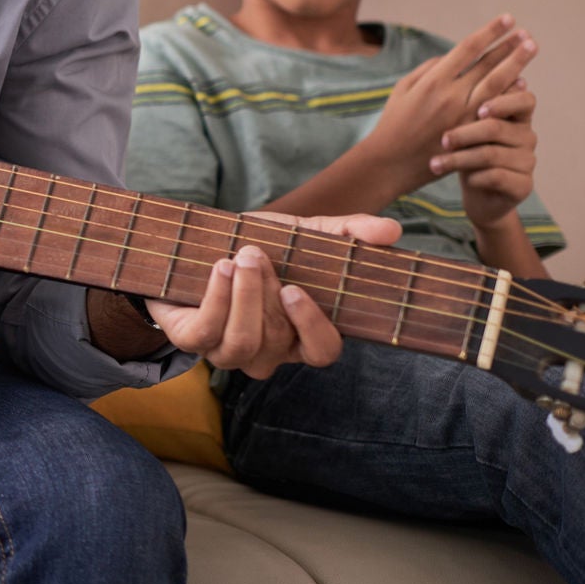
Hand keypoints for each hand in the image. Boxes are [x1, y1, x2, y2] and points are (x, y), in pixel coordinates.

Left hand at [148, 211, 401, 378]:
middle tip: (256, 253)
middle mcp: (268, 350)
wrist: (193, 245)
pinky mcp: (192, 341)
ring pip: (242, 343)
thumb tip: (392, 230)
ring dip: (241, 297)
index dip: (313, 328)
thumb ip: (346, 232)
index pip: (322, 352)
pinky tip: (219, 268)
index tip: (296, 290)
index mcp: (300, 332)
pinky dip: (215, 299)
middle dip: (265, 294)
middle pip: (278, 339)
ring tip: (239, 257)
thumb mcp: (302, 233)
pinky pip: (205, 335)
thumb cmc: (258, 244)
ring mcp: (229, 351)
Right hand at [364, 16, 535, 194]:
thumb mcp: (402, 89)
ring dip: (516, 65)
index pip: (468, 48)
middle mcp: (452, 95)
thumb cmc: (393, 123)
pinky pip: (497, 110)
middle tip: (527, 34)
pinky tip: (522, 83)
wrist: (392, 162)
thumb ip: (428, 69)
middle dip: (510, 47)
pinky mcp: (471, 133)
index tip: (508, 19)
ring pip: (498, 84)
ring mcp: (464, 115)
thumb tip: (452, 57)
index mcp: (433, 80)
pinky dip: (510, 94)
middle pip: (489, 64)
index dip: (490, 32)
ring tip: (531, 49)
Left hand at [438, 79, 537, 229]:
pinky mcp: (523, 185)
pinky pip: (497, 176)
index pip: (524, 99)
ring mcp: (528, 161)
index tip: (480, 109)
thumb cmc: (465, 150)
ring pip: (491, 154)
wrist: (476, 193)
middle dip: (465, 133)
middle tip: (443, 140)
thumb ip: (468, 97)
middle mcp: (526, 136)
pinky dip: (474, 177)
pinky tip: (462, 179)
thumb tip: (458, 63)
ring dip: (459, 159)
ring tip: (436, 163)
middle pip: (497, 127)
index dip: (504, 101)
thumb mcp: (464, 122)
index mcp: (515, 116)